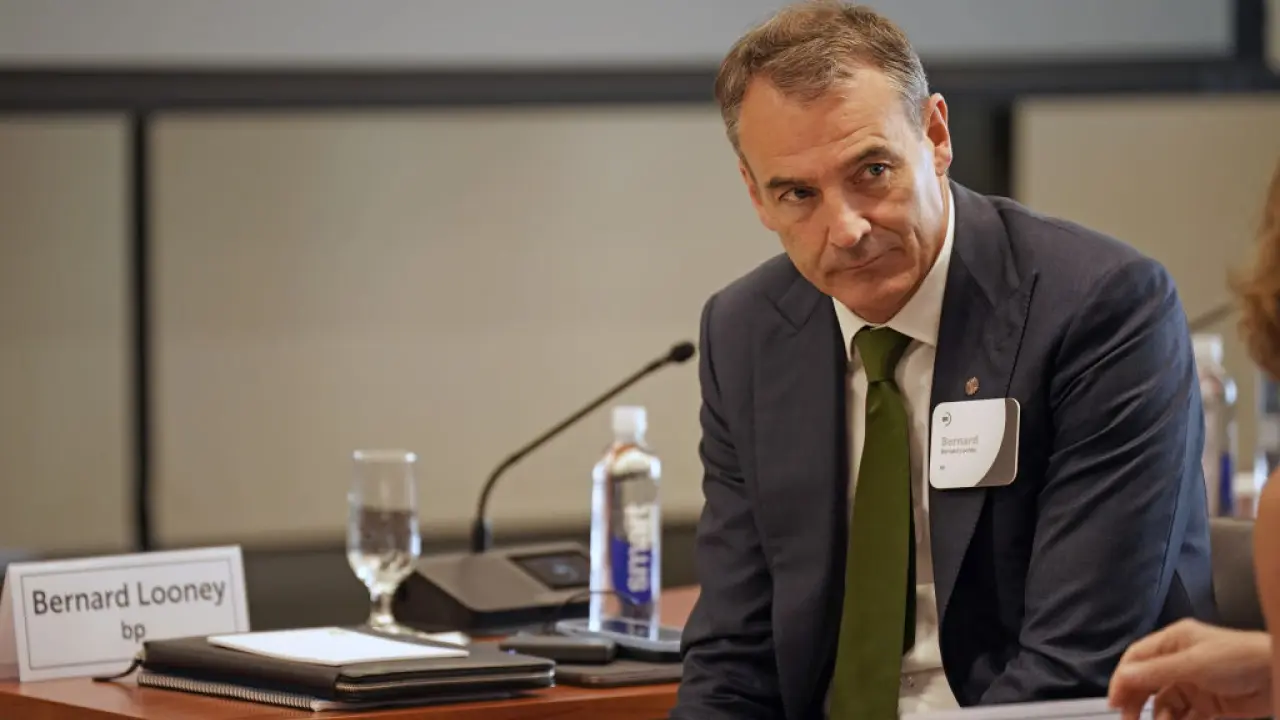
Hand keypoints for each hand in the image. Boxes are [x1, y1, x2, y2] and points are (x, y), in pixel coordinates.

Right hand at [1107, 618, 1270, 719]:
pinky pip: (1185, 716)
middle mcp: (1179, 661)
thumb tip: (1124, 675)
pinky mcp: (1209, 704)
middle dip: (1137, 701)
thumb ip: (1157, 671)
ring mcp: (1194, 683)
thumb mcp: (1194, 663)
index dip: (1123, 678)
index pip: (1137, 658)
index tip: (1114, 701)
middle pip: (1148, 682)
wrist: (1277, 675)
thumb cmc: (1238, 658)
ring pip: (1165, 702)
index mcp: (1173, 642)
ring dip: (1160, 716)